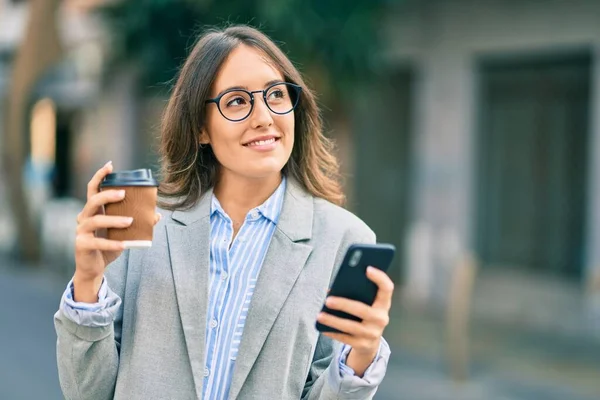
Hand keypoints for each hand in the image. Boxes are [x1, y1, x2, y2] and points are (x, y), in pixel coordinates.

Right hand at [73, 161, 160, 301]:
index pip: (93, 189)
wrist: (94, 268)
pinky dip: (112, 243)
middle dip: (108, 195)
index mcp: (93, 211)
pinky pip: (97, 242)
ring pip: (95, 220)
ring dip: (114, 220)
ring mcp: (81, 231)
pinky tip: (124, 245)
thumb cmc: (108, 246)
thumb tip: (156, 215)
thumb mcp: (123, 233)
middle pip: (93, 201)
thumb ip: (137, 223)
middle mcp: (84, 217)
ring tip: (130, 221)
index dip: (100, 176)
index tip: (110, 165)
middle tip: (123, 194)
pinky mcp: (82, 245)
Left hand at [316, 266, 393, 375]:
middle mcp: (381, 319)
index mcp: (383, 304)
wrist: (370, 342)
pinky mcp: (363, 345)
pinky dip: (332, 332)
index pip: (387, 288)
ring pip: (351, 326)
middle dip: (344, 304)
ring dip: (333, 320)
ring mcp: (373, 334)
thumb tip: (333, 289)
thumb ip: (357, 293)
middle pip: (362, 310)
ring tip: (320, 315)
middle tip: (328, 300)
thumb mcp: (366, 303)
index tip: (367, 268)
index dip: (380, 278)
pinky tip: (322, 327)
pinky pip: (345, 338)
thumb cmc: (364, 314)